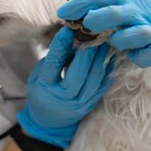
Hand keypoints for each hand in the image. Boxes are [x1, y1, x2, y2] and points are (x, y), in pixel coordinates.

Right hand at [17, 27, 113, 147]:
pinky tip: (109, 58)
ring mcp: (78, 104)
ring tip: (102, 44)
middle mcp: (61, 99)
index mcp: (44, 88)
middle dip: (86, 55)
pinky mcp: (90, 104)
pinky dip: (107, 70)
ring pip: (93, 81)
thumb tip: (74, 39)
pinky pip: (102, 86)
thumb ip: (55, 59)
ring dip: (99, 60)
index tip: (67, 30)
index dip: (60, 47)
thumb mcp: (40, 74)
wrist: (50, 120)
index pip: (53, 66)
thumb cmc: (43, 90)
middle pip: (77, 76)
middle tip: (92, 36)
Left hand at [57, 0, 150, 67]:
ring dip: (123, 38)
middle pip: (116, 14)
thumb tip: (67, 10)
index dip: (78, 6)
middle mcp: (134, 12)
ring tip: (112, 40)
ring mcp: (146, 28)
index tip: (62, 13)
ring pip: (139, 34)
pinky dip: (144, 56)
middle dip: (99, 18)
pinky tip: (131, 56)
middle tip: (87, 24)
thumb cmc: (130, 0)